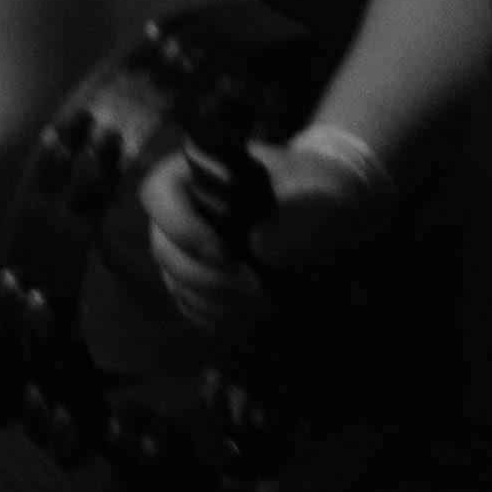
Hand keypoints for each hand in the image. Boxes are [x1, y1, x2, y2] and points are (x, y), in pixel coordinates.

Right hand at [143, 132, 387, 335]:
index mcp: (200, 172)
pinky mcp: (202, 282)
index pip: (159, 193)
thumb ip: (298, 218)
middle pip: (163, 247)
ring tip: (265, 305)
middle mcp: (184, 210)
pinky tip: (253, 317)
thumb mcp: (322, 199)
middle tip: (256, 289)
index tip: (223, 252)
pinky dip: (219, 319)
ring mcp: (189, 249)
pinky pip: (192, 308)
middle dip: (207, 277)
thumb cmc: (321, 195)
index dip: (180, 226)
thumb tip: (261, 248)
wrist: (333, 221)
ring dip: (216, 303)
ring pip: (175, 283)